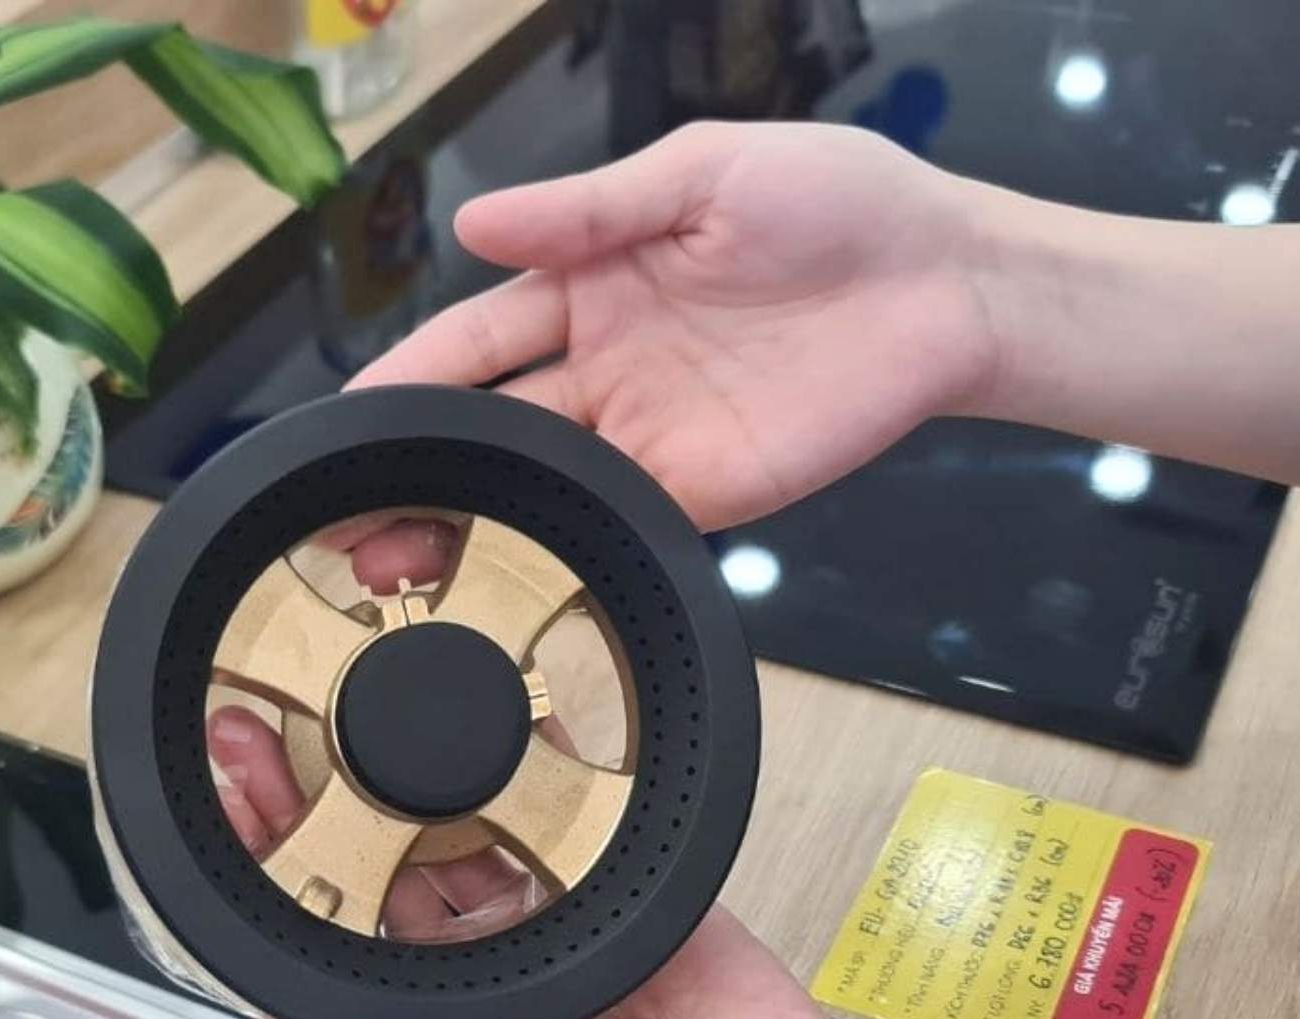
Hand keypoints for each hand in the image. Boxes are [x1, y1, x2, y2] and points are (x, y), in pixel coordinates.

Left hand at [211, 688, 880, 1018]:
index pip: (330, 946)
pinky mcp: (604, 871)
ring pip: (449, 829)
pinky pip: (546, 805)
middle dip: (315, 808)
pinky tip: (467, 727)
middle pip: (374, 871)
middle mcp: (476, 969)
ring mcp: (540, 913)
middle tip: (260, 744)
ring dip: (396, 776)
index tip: (237, 826)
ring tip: (339, 719)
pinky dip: (511, 763)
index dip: (277, 885)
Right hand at [353, 121, 1000, 528]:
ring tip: (394, 557)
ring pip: (535, 487)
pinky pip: (613, 524)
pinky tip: (502, 565)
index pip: (474, 339)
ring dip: (467, 522)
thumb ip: (586, 211)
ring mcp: (648, 437)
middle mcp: (604, 369)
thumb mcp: (700, 172)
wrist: (951, 282)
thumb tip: (473, 222)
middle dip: (416, 468)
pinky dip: (557, 545)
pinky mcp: (700, 493)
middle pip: (486, 427)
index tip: (349, 417)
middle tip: (348, 511)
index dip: (409, 377)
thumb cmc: (839, 203)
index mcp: (589, 285)